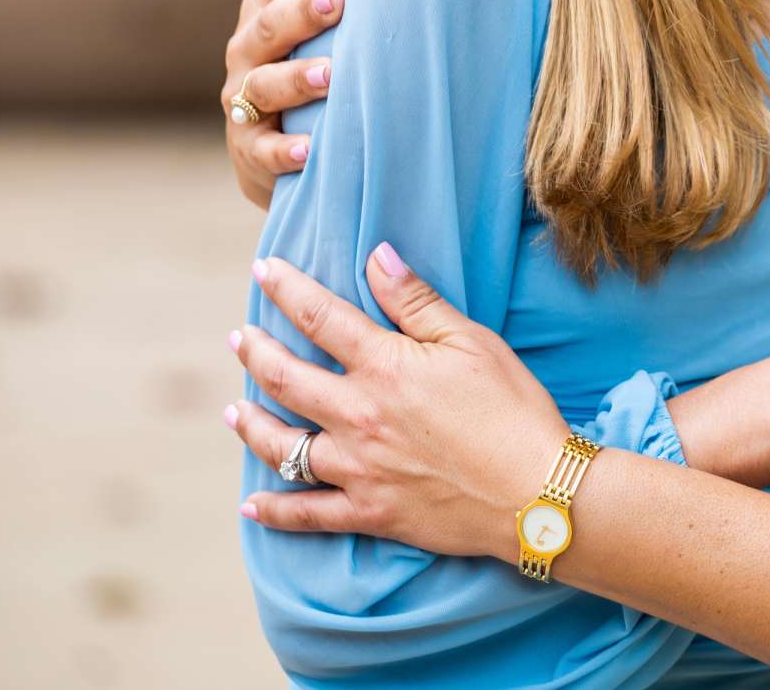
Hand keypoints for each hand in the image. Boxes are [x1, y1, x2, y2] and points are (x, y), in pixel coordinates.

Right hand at [223, 0, 345, 208]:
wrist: (276, 156)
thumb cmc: (313, 73)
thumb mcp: (323, 33)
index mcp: (267, 11)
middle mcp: (249, 50)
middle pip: (270, 23)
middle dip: (302, 11)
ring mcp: (243, 99)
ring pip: (264, 84)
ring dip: (298, 78)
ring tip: (332, 75)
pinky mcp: (248, 149)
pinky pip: (264, 150)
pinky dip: (286, 150)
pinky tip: (311, 148)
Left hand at [226, 248, 567, 562]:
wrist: (535, 491)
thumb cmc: (512, 408)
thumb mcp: (472, 342)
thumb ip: (416, 301)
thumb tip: (376, 256)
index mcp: (384, 367)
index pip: (320, 316)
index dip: (287, 289)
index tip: (263, 270)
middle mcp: (358, 416)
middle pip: (286, 379)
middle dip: (256, 353)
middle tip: (238, 338)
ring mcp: (357, 469)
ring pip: (282, 447)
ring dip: (251, 425)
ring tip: (234, 411)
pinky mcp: (369, 512)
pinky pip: (307, 514)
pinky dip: (275, 510)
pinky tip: (252, 504)